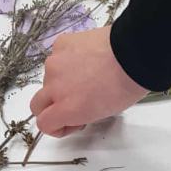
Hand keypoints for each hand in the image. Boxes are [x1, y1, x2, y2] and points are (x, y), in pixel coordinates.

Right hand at [29, 25, 148, 137]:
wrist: (134, 53)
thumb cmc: (125, 87)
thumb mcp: (102, 113)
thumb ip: (79, 115)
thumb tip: (73, 112)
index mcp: (67, 108)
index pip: (43, 124)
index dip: (55, 127)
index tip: (68, 124)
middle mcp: (55, 87)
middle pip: (37, 104)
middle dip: (51, 107)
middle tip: (71, 103)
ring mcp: (55, 63)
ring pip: (49, 78)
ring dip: (61, 81)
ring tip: (86, 74)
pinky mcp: (60, 43)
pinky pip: (57, 56)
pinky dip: (67, 60)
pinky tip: (86, 57)